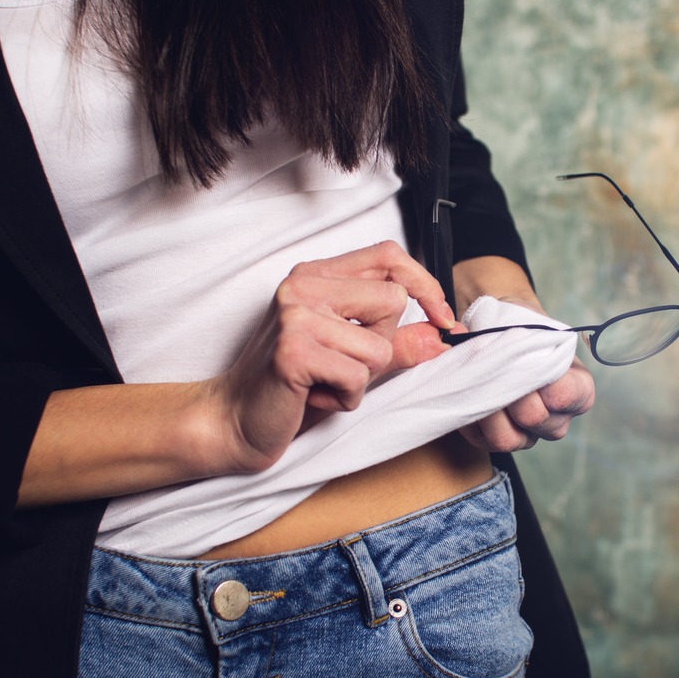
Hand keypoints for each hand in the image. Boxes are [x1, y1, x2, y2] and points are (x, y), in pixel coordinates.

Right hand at [207, 241, 454, 469]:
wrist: (234, 421)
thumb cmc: (292, 389)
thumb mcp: (353, 359)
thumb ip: (396, 342)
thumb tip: (444, 333)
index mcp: (315, 276)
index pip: (387, 256)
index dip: (425, 283)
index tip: (442, 317)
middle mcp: (302, 285)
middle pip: (392, 300)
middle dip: (382, 346)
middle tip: (341, 365)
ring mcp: (295, 314)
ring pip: (378, 346)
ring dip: (360, 380)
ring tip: (322, 384)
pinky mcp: (293, 350)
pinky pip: (357, 376)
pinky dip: (344, 398)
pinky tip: (312, 397)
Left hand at [458, 298, 595, 452]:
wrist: (502, 335)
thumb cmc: (522, 328)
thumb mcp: (530, 321)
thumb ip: (519, 332)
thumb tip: (471, 335)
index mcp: (578, 391)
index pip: (568, 397)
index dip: (545, 381)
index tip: (528, 360)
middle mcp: (557, 420)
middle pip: (534, 418)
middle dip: (510, 389)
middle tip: (495, 366)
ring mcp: (528, 435)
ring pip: (508, 439)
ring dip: (489, 406)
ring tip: (479, 380)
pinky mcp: (495, 442)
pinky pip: (482, 440)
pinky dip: (471, 416)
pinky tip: (469, 392)